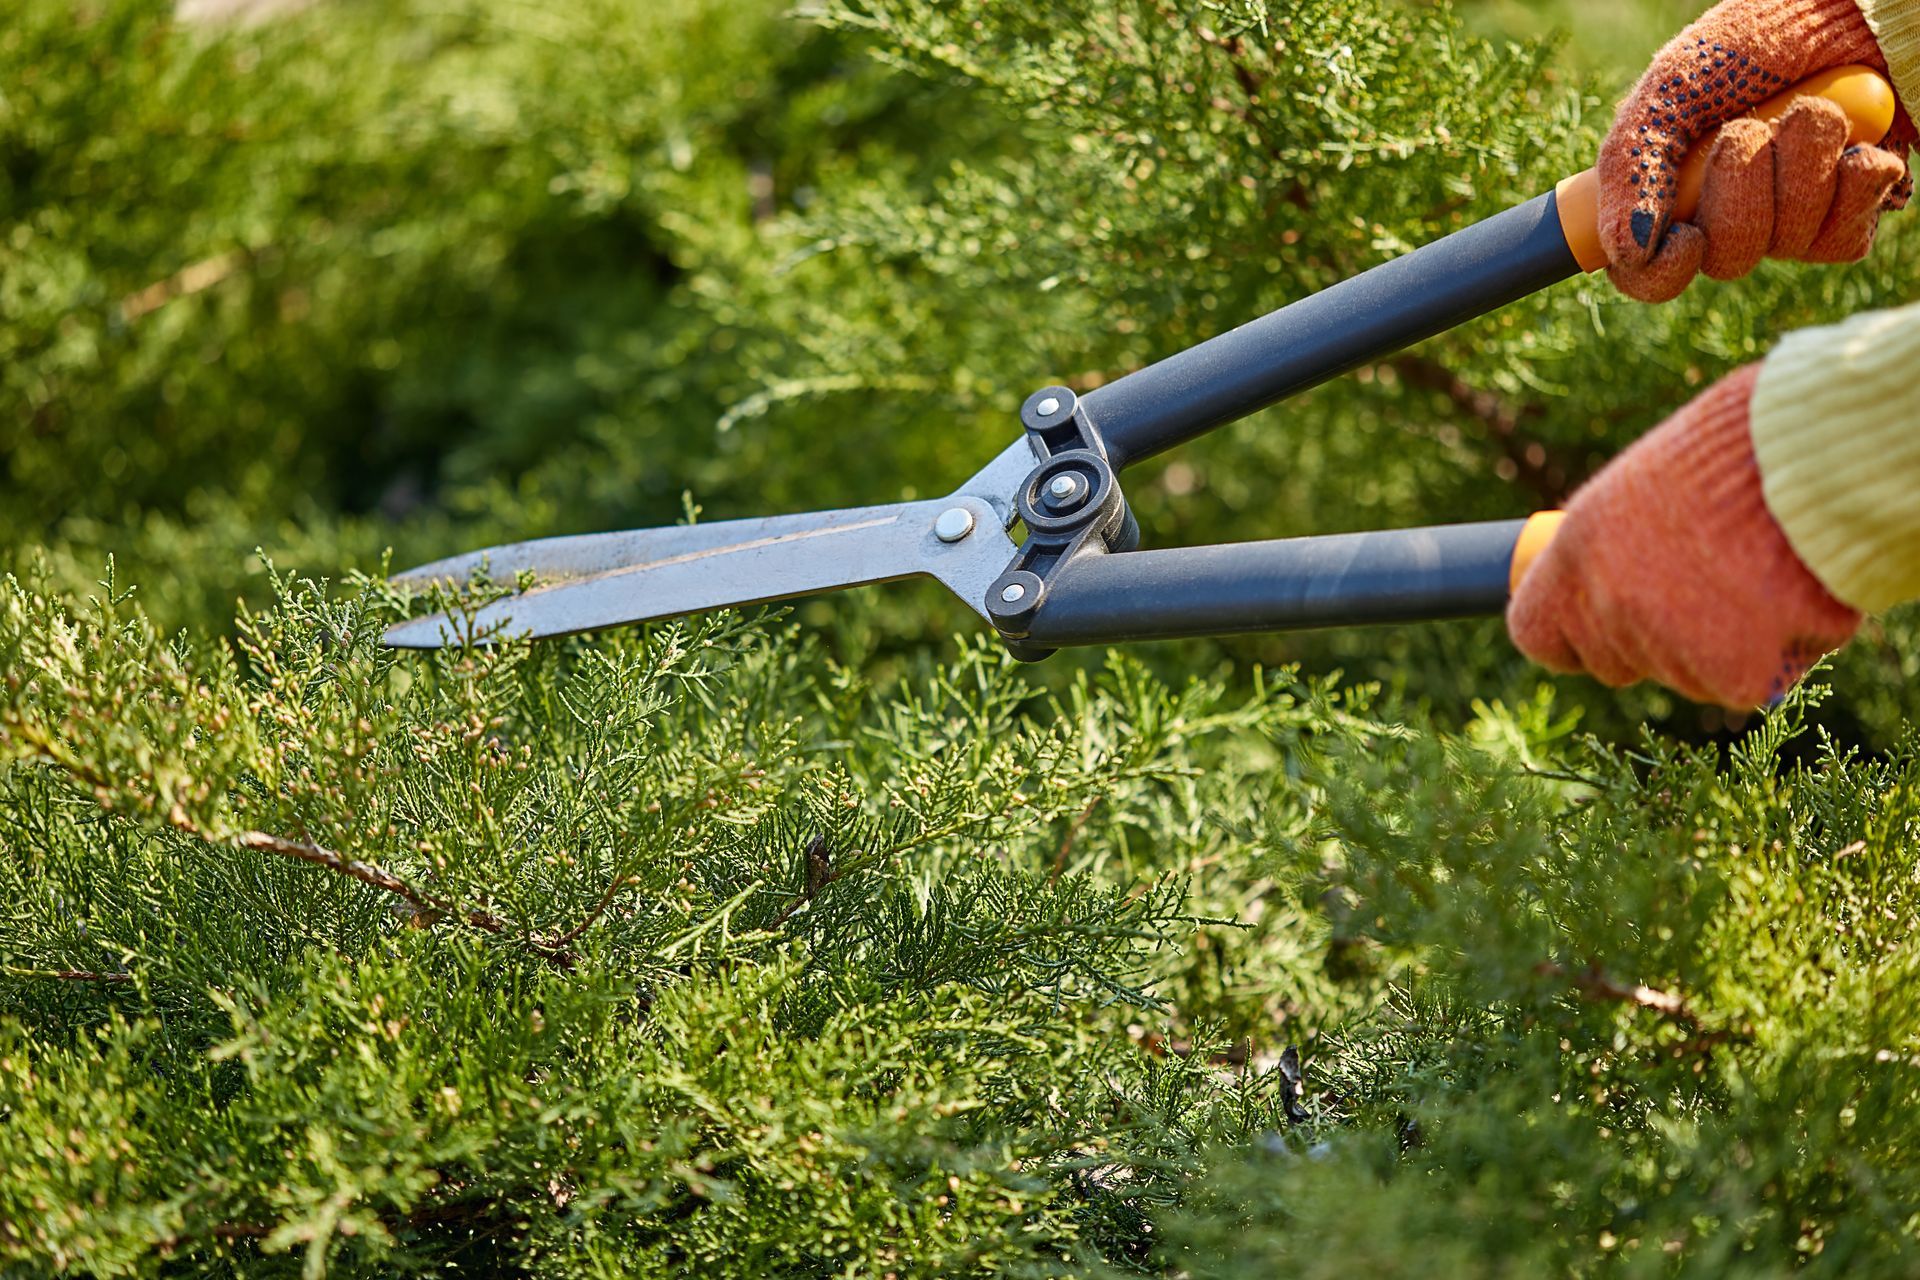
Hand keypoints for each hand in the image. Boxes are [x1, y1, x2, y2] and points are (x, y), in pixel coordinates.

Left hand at [1507, 365, 1860, 708]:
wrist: (1814, 454)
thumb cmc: (1739, 451)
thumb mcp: (1647, 483)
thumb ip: (1618, 543)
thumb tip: (1608, 578)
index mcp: (1576, 550)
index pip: (1536, 635)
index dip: (1570, 637)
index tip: (1595, 625)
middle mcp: (1608, 603)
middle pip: (1615, 663)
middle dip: (1654, 639)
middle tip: (1707, 584)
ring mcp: (1663, 642)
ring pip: (1683, 676)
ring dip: (1719, 644)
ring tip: (1757, 574)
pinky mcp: (1728, 671)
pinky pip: (1742, 685)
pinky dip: (1771, 656)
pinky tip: (1787, 601)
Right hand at [1600, 0, 1913, 301]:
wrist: (1852, 8)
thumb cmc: (1755, 36)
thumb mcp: (1673, 85)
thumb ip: (1633, 164)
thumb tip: (1626, 250)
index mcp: (1674, 194)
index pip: (1650, 275)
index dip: (1662, 272)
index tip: (1685, 236)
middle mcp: (1731, 215)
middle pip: (1726, 259)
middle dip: (1741, 188)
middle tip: (1748, 129)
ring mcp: (1793, 219)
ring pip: (1786, 244)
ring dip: (1800, 167)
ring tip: (1809, 112)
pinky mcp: (1851, 213)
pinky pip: (1842, 239)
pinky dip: (1851, 182)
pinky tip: (1854, 144)